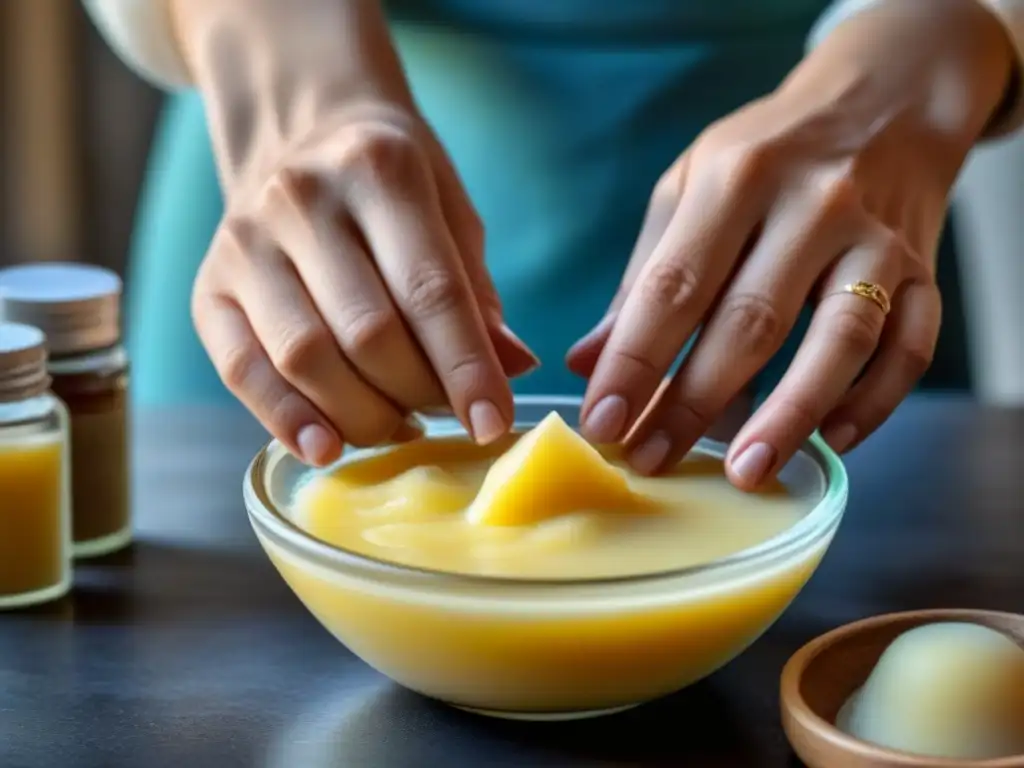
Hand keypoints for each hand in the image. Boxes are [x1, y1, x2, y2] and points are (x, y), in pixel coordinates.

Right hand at [179, 0, 536, 465]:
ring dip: (363, 415)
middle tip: (444, 413)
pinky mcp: (208, 287)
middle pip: (367, 333)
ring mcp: (246, 244)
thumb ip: (476, 291)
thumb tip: (512, 367)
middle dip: (418, 394)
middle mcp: (301, 200)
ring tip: (398, 424)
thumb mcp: (449, 210)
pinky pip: (243, 371)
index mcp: (377, 168)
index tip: (492, 425)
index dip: (465, 368)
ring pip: (306, 359)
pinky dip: (287, 420)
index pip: (429, 291)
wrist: (295, 131)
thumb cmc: (389, 181)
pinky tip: (327, 447)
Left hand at [569, 0, 1014, 488]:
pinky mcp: (924, 271)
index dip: (635, 362)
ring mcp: (876, 239)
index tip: (603, 422)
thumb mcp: (691, 188)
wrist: (883, 103)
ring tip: (744, 472)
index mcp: (737, 178)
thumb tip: (588, 363)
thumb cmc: (767, 154)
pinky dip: (873, 402)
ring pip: (840, 340)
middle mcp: (812, 205)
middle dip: (694, 402)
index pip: (675, 286)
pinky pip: (909, 348)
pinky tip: (831, 442)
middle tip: (652, 458)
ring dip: (789, 415)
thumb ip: (643, 276)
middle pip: (750, 321)